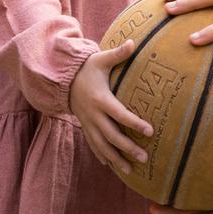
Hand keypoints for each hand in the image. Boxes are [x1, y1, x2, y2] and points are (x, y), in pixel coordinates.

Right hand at [69, 40, 153, 173]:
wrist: (63, 79)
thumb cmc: (87, 68)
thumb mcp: (101, 59)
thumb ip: (118, 54)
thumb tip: (132, 42)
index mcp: (101, 99)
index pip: (120, 114)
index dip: (134, 123)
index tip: (150, 131)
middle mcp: (93, 115)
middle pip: (112, 135)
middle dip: (128, 148)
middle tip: (145, 157)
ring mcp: (88, 123)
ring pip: (102, 145)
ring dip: (116, 158)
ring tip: (130, 171)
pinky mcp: (85, 126)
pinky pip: (93, 144)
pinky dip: (102, 155)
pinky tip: (111, 165)